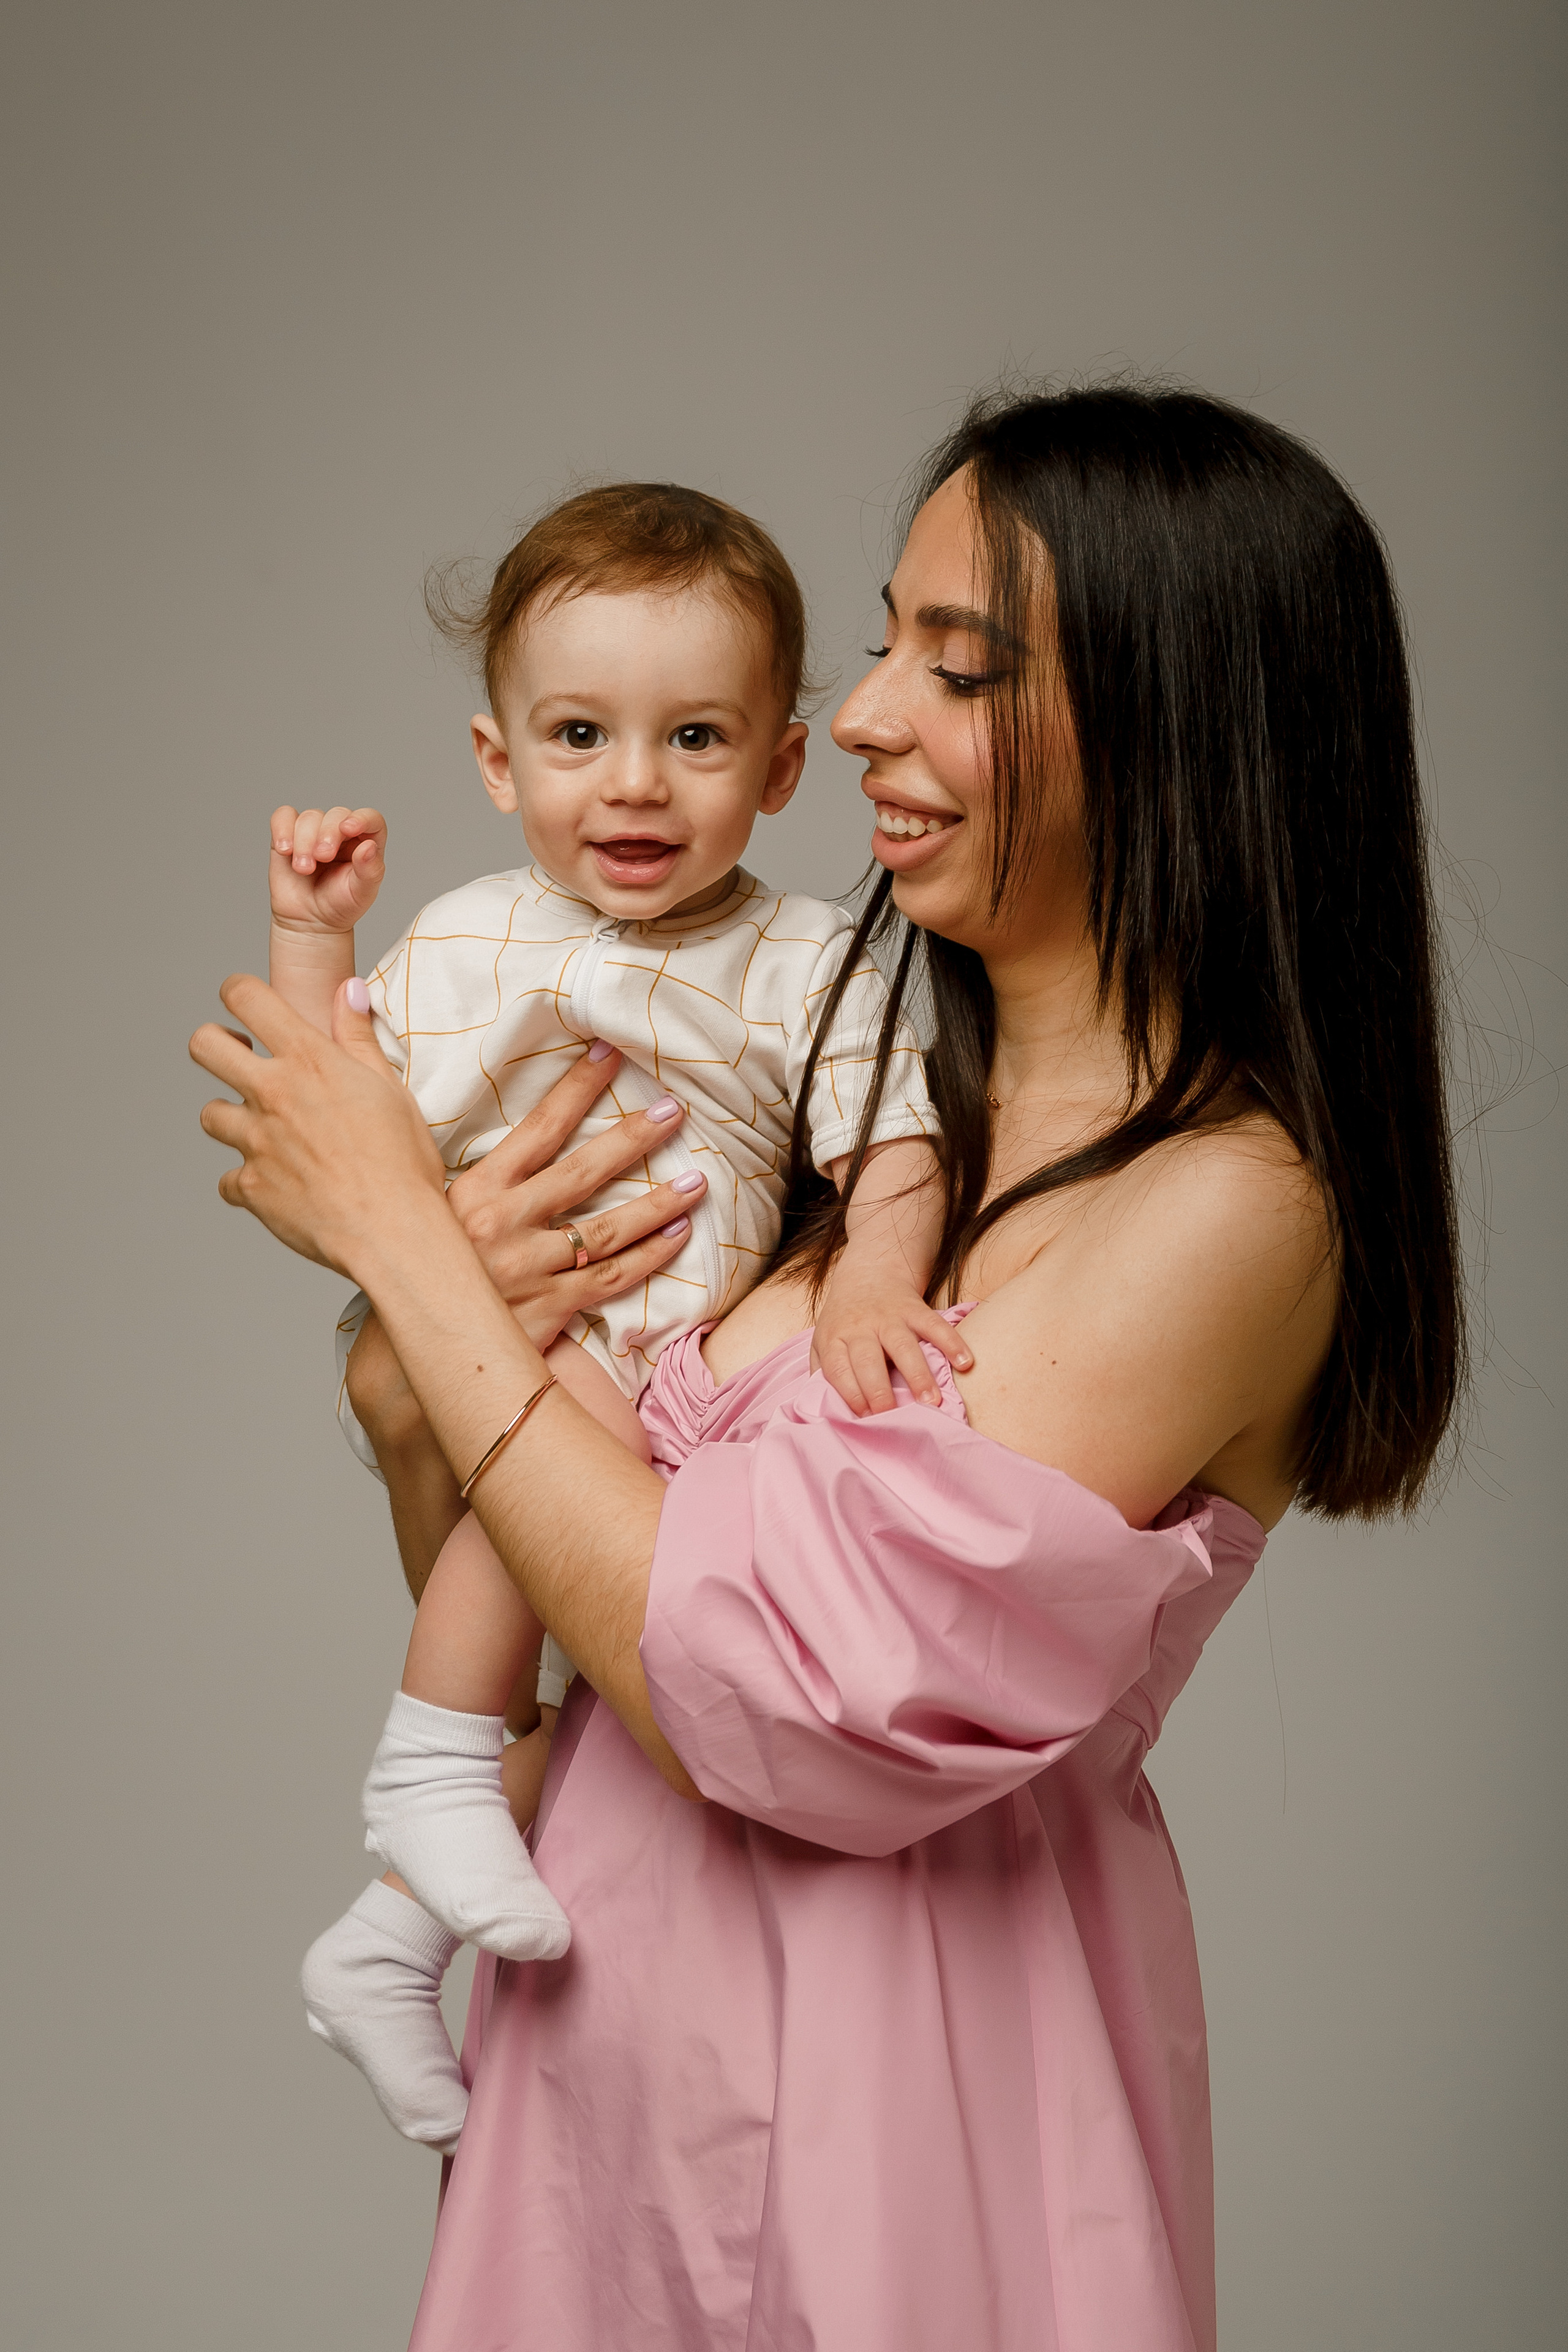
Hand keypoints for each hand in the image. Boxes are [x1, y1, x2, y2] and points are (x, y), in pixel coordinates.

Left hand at [191, 974, 445, 1274]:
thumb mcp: (390, 1088)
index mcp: (309, 1061)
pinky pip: (229, 1179)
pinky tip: (278, 1186)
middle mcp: (273, 1095)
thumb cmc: (403, 1162)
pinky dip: (248, 1182)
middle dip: (214, 1045)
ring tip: (266, 1131)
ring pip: (210, 1114)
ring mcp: (256, 1143)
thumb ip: (359, 1037)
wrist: (394, 1232)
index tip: (245, 1001)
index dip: (238, 992)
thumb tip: (349, 990)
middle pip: (204, 1046)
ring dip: (232, 1119)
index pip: (246, 997)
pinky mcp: (250, 1187)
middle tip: (238, 1059)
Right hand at [192, 979, 703, 1323]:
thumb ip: (379, 1084)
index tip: (610, 1054)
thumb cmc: (404, 1258)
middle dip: (633, 1138)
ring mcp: (530, 1268)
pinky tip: (678, 1237)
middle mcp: (505, 1224)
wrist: (403, 1346)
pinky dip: (648, 1259)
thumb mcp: (400, 1180)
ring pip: (605, 1229)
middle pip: (583, 1172)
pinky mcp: (548, 1309)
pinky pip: (608, 1281)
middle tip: (675, 1109)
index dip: (576, 1089)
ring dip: (656, 1204)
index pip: (537, 1128)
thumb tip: (353, 998)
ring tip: (697, 1181)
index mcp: (475, 1190)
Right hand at [269, 804, 386, 934]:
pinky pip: (283, 816)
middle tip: (322, 857)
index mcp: (365, 841)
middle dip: (327, 833)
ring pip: (309, 817)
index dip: (361, 818)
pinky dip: (282, 828)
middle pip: (337, 814)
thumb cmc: (340, 905)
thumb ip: (369, 870)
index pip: (371, 818)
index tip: (348, 828)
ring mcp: (314, 831)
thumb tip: (369, 846)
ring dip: (304, 840)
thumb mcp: (361, 893)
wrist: (309, 921)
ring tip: (303, 868)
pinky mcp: (288, 834)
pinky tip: (285, 849)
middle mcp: (341, 831)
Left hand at [811, 1267, 972, 1415]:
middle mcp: (860, 1327)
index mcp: (835, 1338)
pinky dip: (952, 1342)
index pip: (838, 1369)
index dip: (849, 1394)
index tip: (863, 1418)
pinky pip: (935, 1325)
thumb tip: (826, 1410)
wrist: (868, 1272)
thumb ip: (822, 1372)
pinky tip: (965, 1362)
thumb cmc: (845, 1320)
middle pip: (868, 1360)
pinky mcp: (914, 1308)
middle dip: (879, 1390)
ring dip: (918, 1374)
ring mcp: (889, 1317)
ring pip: (903, 1345)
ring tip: (932, 1401)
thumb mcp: (822, 1341)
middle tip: (893, 1417)